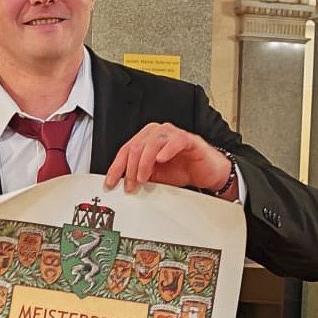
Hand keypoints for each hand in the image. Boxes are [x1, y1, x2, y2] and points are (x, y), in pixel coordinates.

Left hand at [104, 122, 232, 194]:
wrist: (206, 172)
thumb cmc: (182, 170)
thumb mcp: (155, 176)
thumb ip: (139, 176)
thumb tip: (122, 184)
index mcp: (146, 139)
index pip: (126, 150)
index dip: (116, 167)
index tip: (111, 182)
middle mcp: (157, 133)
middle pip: (136, 146)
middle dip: (130, 168)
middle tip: (131, 185)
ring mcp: (172, 134)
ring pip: (152, 142)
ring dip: (144, 162)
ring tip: (144, 178)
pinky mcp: (188, 139)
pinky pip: (175, 140)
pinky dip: (167, 150)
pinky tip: (161, 160)